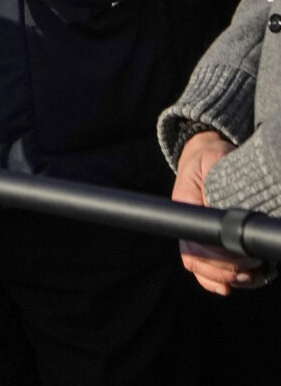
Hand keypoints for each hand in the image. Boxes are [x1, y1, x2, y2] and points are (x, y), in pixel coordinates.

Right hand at [175, 130, 267, 294]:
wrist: (204, 155)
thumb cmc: (211, 158)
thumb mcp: (214, 159)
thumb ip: (219, 175)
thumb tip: (226, 203)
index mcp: (185, 204)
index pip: (196, 239)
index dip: (218, 255)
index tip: (247, 256)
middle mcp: (187, 222)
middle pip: (196, 259)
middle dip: (226, 269)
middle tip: (254, 266)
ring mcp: (194, 232)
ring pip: (199, 267)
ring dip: (224, 278)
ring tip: (249, 276)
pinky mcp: (205, 240)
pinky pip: (203, 268)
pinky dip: (215, 281)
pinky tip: (231, 284)